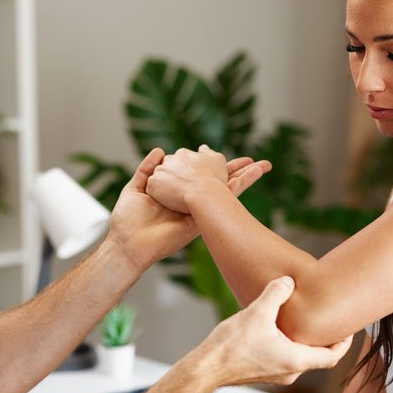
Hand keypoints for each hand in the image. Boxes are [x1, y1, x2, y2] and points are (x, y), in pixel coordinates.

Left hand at [108, 148, 270, 269]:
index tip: (216, 152)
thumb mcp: (136, 187)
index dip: (209, 162)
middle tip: (254, 160)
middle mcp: (189, 200)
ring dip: (247, 174)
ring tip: (264, 164)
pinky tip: (256, 173)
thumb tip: (161, 150)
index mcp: (175, 191)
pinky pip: (225, 199)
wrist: (129, 242)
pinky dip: (242, 184)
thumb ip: (148, 169)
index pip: (197, 173)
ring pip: (227, 187)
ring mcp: (198, 208)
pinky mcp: (202, 216)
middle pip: (217, 180)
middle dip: (237, 169)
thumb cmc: (129, 219)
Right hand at [196, 276, 350, 387]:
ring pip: (301, 357)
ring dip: (306, 341)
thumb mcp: (257, 312)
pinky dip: (291, 345)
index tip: (349, 328)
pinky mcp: (263, 372)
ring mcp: (276, 375)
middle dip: (326, 339)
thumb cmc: (231, 347)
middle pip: (319, 357)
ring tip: (306, 322)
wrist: (206, 368)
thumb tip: (288, 281)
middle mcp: (290, 372)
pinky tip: (280, 329)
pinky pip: (285, 358)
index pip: (333, 356)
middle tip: (331, 321)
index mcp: (296, 360)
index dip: (344, 342)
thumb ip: (276, 293)